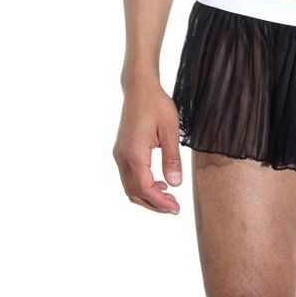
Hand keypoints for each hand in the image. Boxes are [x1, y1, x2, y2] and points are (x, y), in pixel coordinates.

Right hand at [112, 81, 183, 213]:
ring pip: (129, 186)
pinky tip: (158, 182)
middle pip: (134, 193)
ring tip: (168, 197)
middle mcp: (122, 157)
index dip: (160, 203)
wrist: (139, 88)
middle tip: (174, 207)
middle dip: (153, 204)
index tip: (176, 208)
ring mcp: (119, 154)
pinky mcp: (121, 150)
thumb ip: (172, 158)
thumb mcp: (170, 130)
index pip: (145, 189)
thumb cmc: (156, 105)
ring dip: (147, 196)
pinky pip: (128, 176)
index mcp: (134, 154)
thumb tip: (175, 185)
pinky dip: (142, 185)